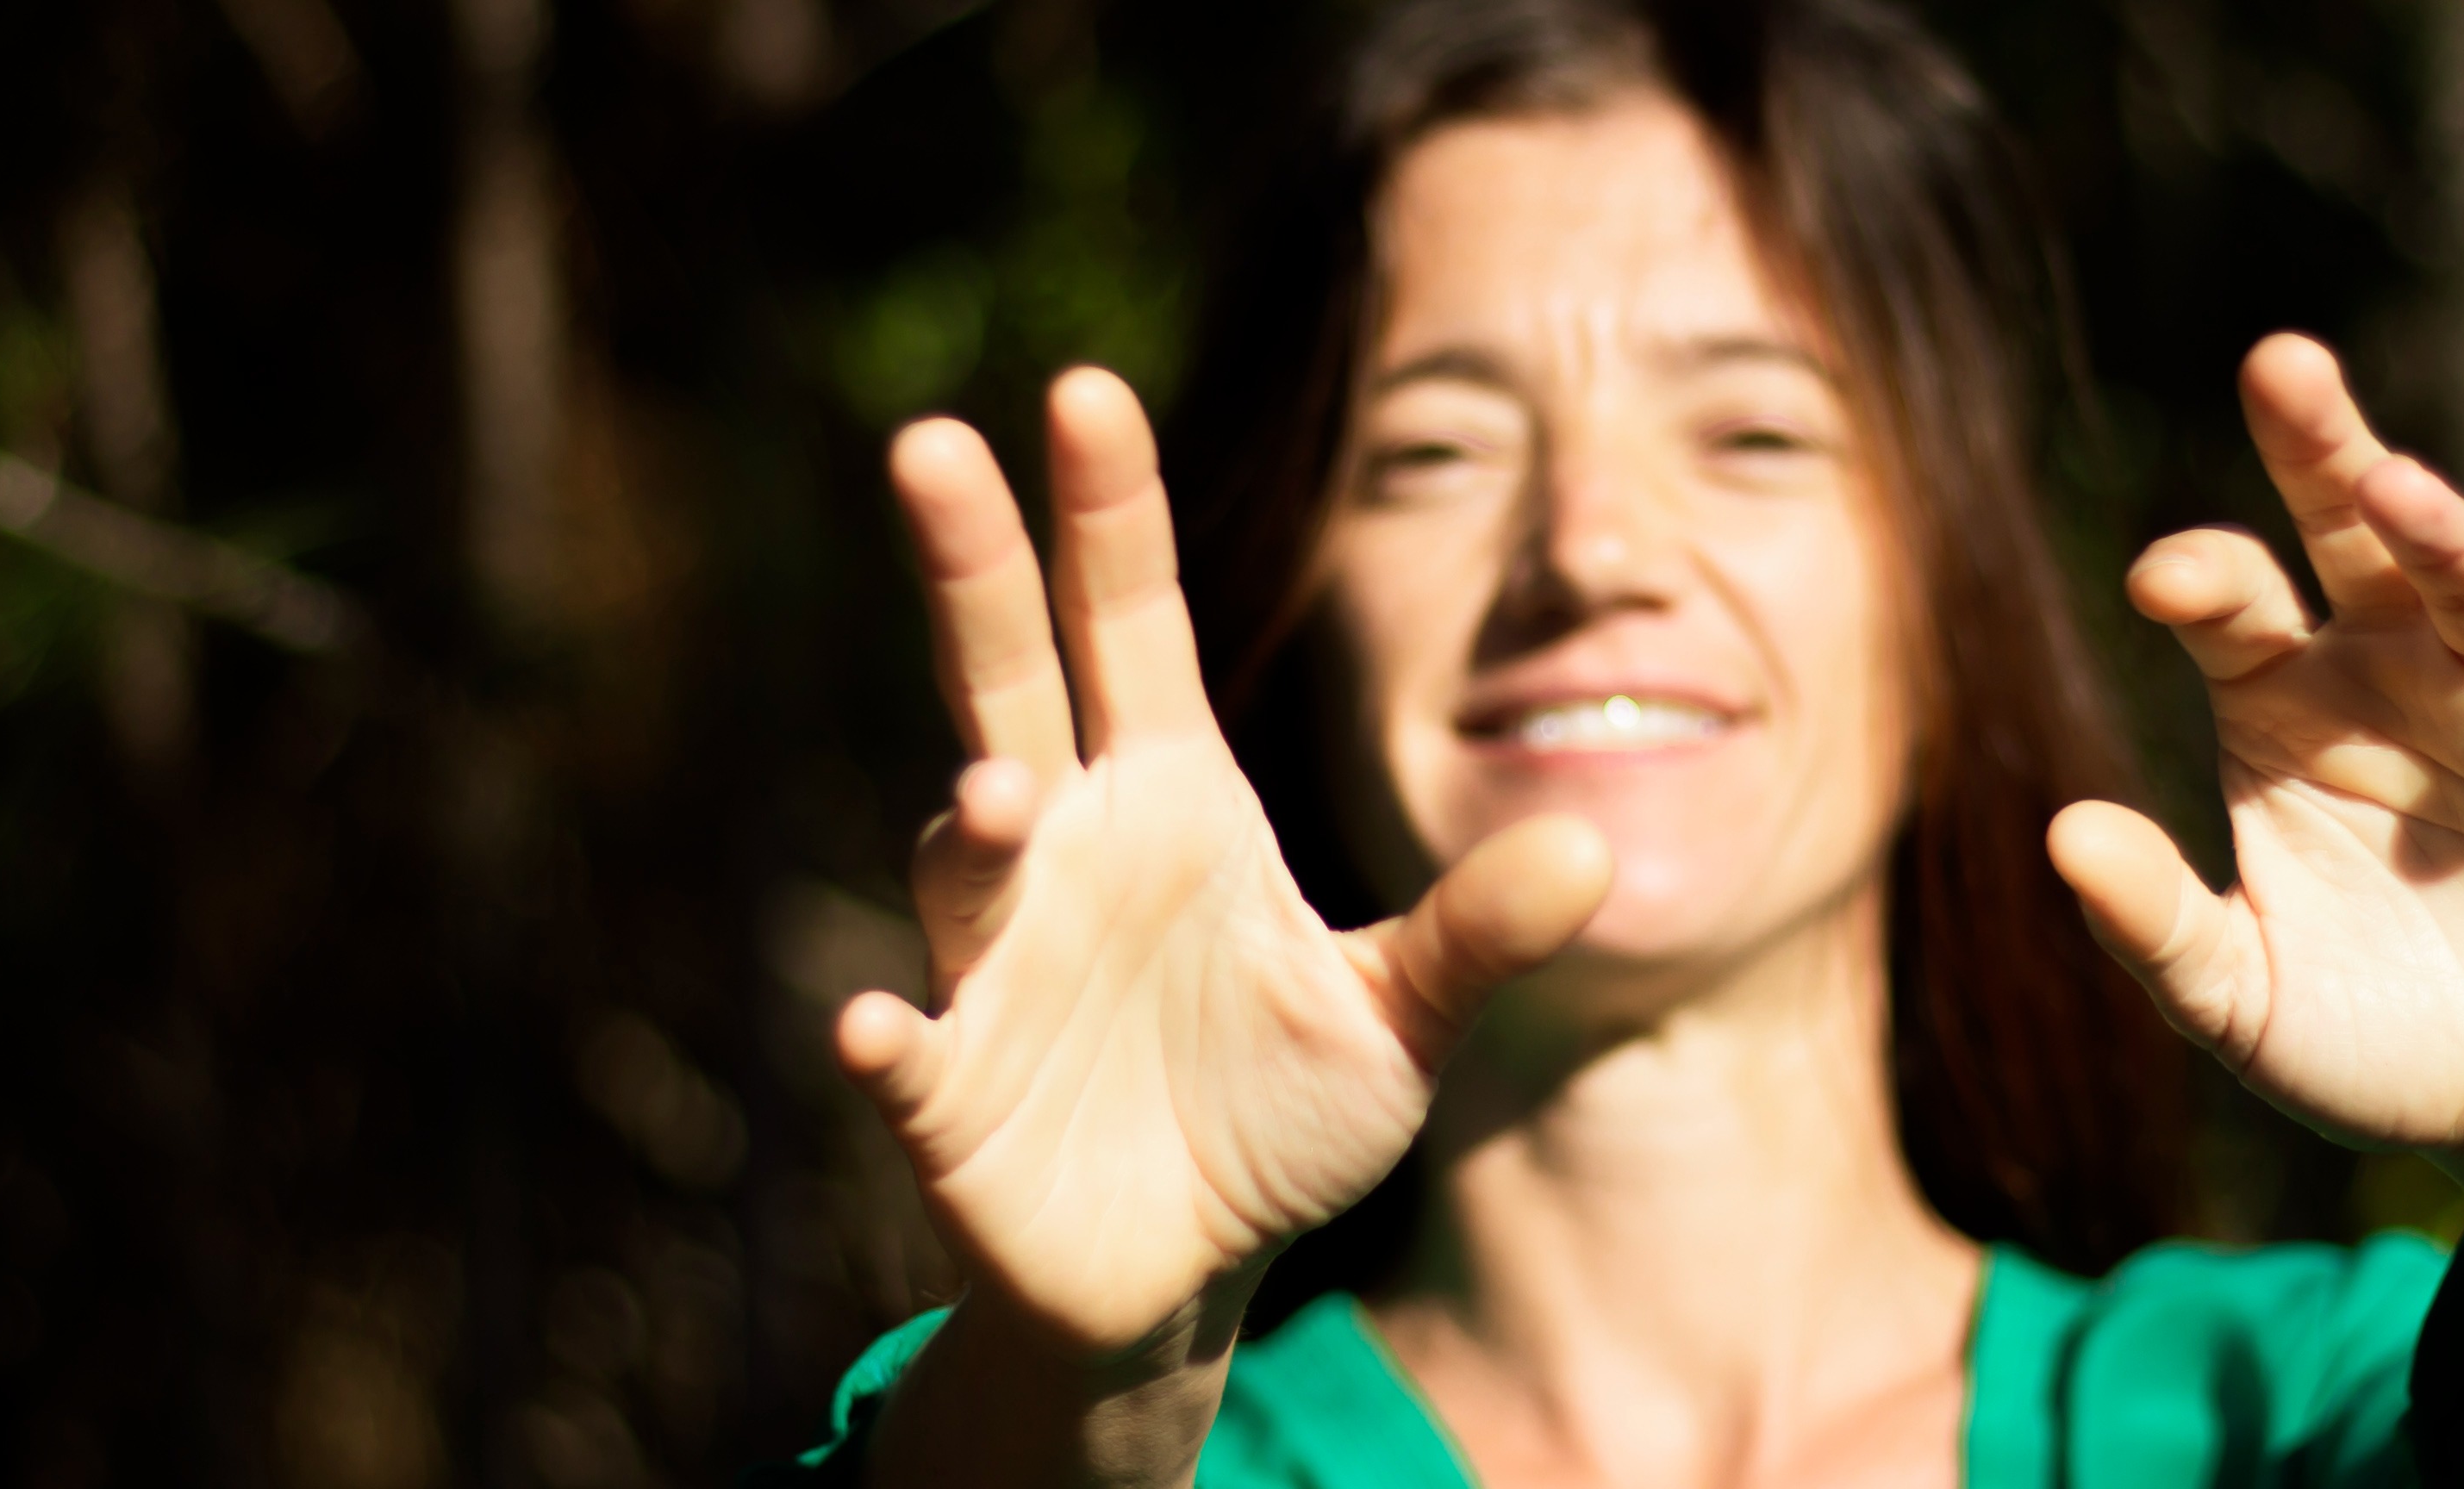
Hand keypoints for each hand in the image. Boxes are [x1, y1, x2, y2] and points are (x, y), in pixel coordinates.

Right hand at [834, 368, 1614, 1356]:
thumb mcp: (1400, 1022)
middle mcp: (1062, 848)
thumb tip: (1593, 852)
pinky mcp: (949, 1090)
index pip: (1130, 622)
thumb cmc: (1276, 1110)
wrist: (1184, 1268)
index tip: (1082, 386)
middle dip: (969, 564)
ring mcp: (994, 961)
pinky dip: (882, 1036)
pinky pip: (904, 1048)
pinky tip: (869, 1028)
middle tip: (929, 444)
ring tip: (1003, 792)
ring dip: (972, 819)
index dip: (1109, 510)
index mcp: (1169, 796)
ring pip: (960, 857)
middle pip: (1004, 674)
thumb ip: (1476, 935)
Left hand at [2048, 334, 2463, 1160]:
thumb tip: (2061, 834)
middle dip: (2323, 453)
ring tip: (2402, 490)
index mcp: (2286, 710)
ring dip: (2447, 533)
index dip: (2202, 579)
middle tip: (2279, 364)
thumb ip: (2157, 926)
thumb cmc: (2366, 1044)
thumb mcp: (2241, 1002)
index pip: (2234, 609)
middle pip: (2354, 540)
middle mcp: (2398, 677)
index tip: (2163, 580)